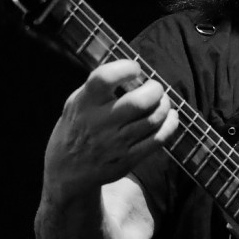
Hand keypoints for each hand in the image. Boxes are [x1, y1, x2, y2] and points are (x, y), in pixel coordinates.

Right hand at [43, 59, 178, 194]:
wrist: (68, 171)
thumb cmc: (77, 128)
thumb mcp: (75, 104)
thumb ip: (98, 87)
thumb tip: (132, 70)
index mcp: (83, 104)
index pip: (104, 79)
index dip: (124, 68)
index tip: (135, 68)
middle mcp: (99, 123)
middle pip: (138, 102)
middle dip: (155, 90)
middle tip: (155, 88)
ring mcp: (115, 143)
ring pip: (153, 120)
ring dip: (165, 106)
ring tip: (163, 101)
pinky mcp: (128, 158)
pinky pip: (158, 139)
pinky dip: (170, 125)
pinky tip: (170, 117)